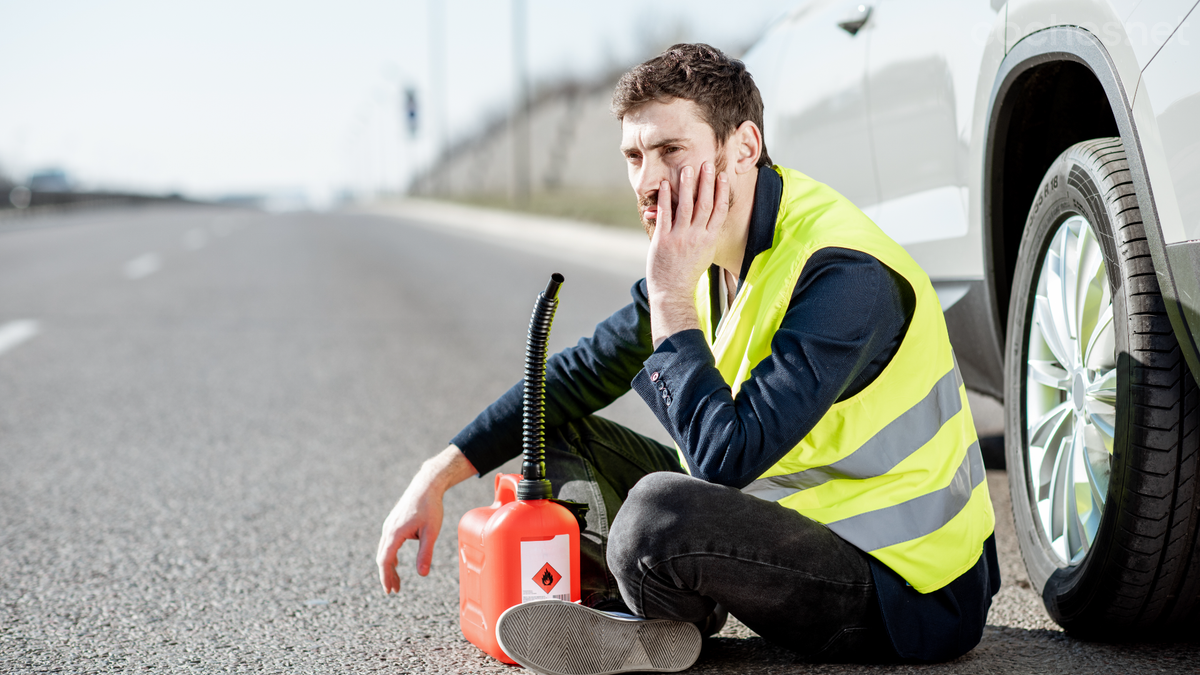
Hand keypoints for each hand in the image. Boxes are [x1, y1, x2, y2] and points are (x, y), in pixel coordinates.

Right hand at [376, 445, 476, 593]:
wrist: (426, 485)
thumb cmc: (430, 507)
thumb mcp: (431, 532)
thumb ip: (425, 553)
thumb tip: (422, 574)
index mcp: (395, 533)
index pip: (386, 560)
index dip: (386, 577)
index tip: (390, 590)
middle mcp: (388, 530)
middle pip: (383, 558)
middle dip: (387, 576)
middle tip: (393, 591)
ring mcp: (389, 525)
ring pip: (385, 551)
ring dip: (389, 567)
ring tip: (397, 582)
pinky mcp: (393, 523)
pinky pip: (388, 544)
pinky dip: (391, 556)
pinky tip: (397, 563)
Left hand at [646, 162, 730, 345]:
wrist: (673, 291)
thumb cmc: (688, 272)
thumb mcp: (705, 253)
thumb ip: (708, 234)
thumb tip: (712, 217)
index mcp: (710, 239)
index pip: (719, 210)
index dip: (721, 191)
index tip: (722, 176)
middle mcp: (697, 237)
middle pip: (705, 204)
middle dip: (707, 182)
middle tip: (707, 163)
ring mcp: (680, 237)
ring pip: (686, 206)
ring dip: (687, 186)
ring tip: (688, 168)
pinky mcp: (663, 239)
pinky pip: (665, 214)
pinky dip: (665, 198)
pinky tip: (665, 184)